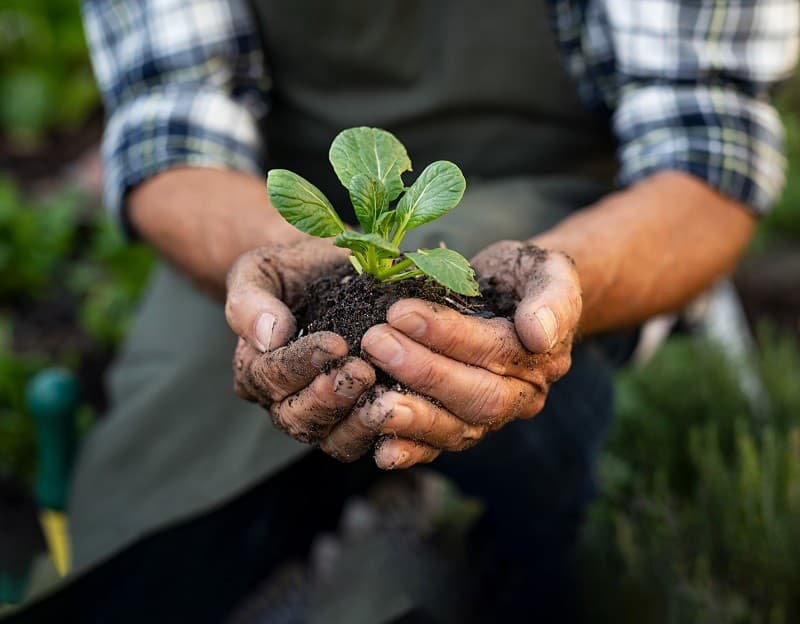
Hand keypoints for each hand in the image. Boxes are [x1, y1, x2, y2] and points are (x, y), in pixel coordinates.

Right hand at [225, 241, 375, 442]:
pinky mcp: (356, 420)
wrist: (328, 272)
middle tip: (362, 372)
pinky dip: (384, 432)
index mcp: (255, 367)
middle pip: (297, 417)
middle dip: (329, 398)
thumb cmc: (291, 270)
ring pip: (332, 439)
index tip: (335, 344)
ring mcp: (321, 415)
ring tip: (383, 398)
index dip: (301, 364)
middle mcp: (282, 400)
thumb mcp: (261, 271)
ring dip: (357, 423)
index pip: (271, 376)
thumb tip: (270, 335)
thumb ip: (251, 301)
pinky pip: (365, 440)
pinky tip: (406, 411)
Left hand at [320, 242, 580, 468]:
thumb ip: (553, 297)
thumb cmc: (525, 276)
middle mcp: (523, 396)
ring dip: (413, 416)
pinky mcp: (463, 425)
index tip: (400, 311)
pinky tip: (382, 451)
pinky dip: (412, 451)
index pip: (496, 351)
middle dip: (422, 372)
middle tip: (375, 342)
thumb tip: (539, 334)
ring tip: (370, 398)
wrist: (515, 296)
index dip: (447, 334)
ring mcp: (493, 417)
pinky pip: (441, 446)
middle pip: (477, 396)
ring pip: (458, 428)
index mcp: (545, 357)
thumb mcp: (549, 270)